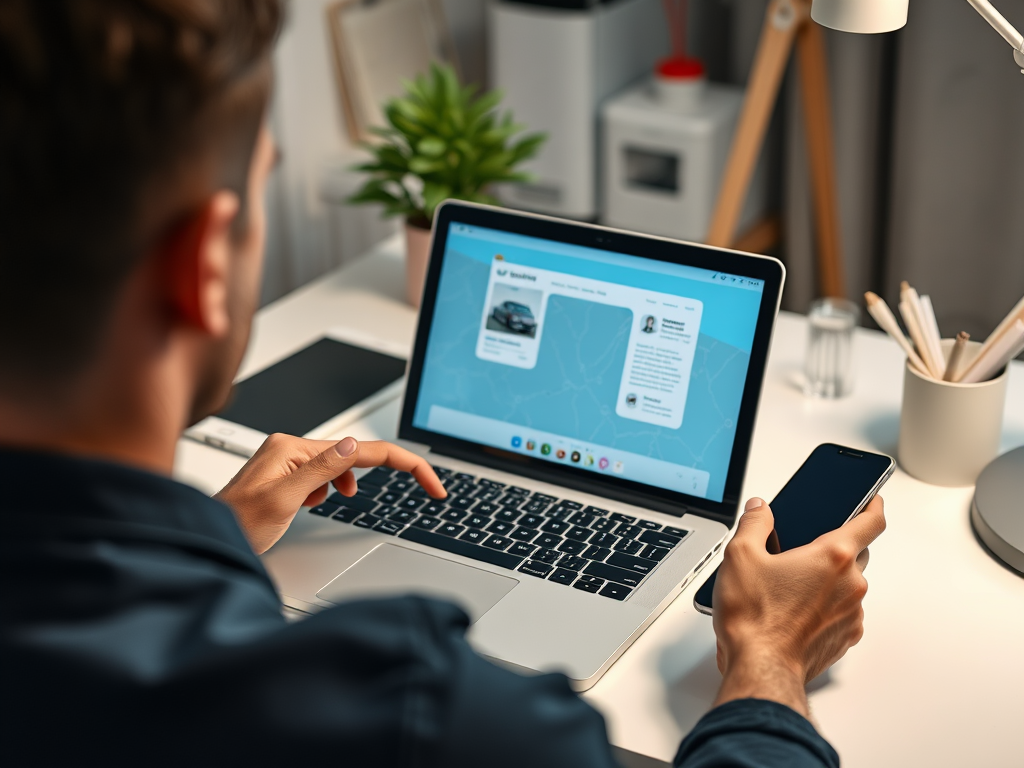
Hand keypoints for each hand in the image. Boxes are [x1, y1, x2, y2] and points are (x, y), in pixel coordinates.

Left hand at [215, 434, 445, 553]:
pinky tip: (314, 502)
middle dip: (381, 472)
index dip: (405, 464)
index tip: (431, 482)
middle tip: (425, 487)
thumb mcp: (283, 500)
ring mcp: (289, 460)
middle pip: (357, 453)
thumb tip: (355, 446)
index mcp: (292, 447)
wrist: (206, 541)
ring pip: (341, 466)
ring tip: (322, 504)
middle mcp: (291, 447)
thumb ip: (321, 471)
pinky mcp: (288, 474)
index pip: (363, 449)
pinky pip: (324, 476)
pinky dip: (329, 490)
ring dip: (345, 484)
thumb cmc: (233, 526)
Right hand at [711, 495, 885, 717]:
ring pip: (847, 585)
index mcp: (832, 556)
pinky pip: (843, 611)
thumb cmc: (755, 618)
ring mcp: (852, 613)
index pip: (870, 522)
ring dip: (827, 581)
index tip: (872, 499)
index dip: (873, 505)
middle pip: (856, 553)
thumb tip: (759, 509)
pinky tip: (795, 610)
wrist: (761, 668)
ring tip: (789, 587)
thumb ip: (753, 523)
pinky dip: (826, 606)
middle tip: (802, 551)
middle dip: (833, 548)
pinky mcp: (846, 637)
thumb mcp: (740, 556)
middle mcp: (851, 584)